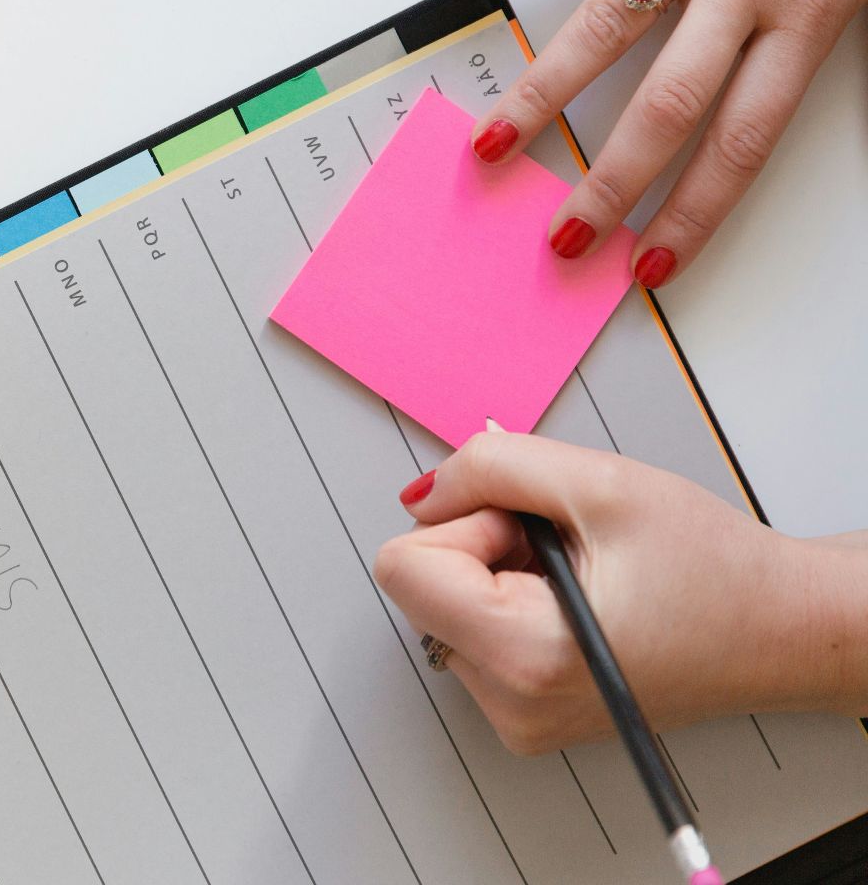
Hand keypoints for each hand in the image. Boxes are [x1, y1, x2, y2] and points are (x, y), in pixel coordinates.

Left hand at [372, 432, 866, 753]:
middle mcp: (509, 704)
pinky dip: (513, 603)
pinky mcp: (523, 715)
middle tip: (569, 551)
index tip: (531, 528)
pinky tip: (580, 604)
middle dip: (483, 547)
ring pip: (444, 606)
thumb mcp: (599, 482)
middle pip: (419, 587)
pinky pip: (473, 634)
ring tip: (585, 579)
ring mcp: (514, 718)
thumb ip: (491, 469)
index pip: (403, 567)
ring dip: (500, 574)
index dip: (464, 524)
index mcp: (524, 656)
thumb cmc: (714, 568)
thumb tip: (422, 492)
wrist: (785, 631)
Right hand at [432, 0, 867, 287]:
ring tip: (492, 142)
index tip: (646, 262)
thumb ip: (798, 41)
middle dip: (608, 179)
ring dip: (542, 93)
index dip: (692, 212)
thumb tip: (740, 124)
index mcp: (809, 11)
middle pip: (668, 102)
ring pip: (608, 23)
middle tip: (562, 227)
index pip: (742, 139)